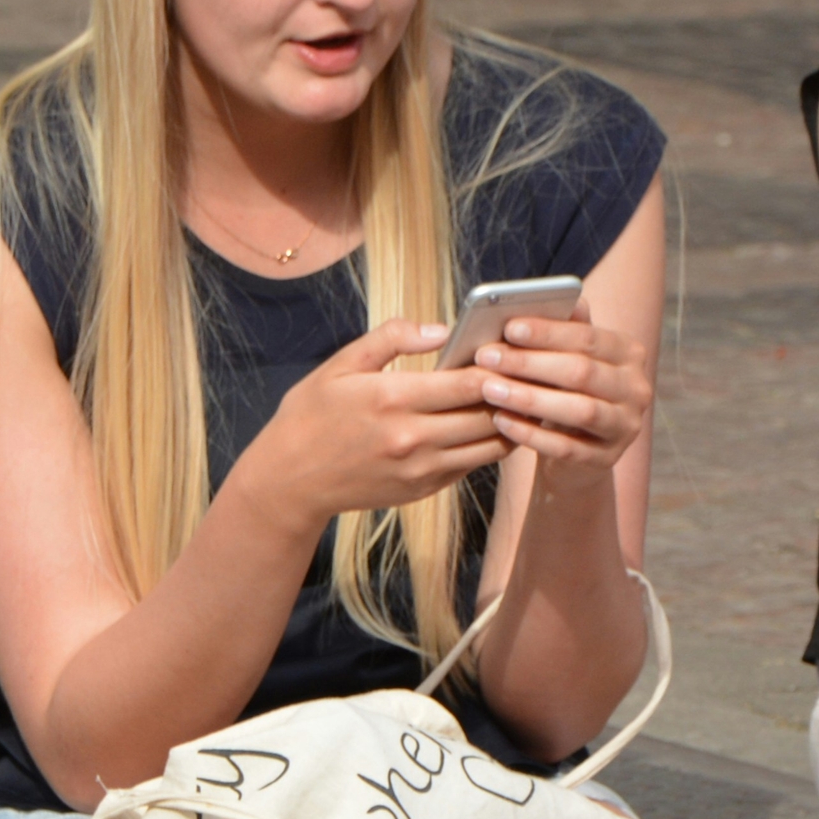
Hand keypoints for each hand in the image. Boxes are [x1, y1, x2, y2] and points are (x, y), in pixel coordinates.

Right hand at [236, 317, 509, 529]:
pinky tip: (489, 426)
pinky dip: (486, 446)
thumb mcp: (340, 365)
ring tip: (518, 400)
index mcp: (392, 398)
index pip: (469, 383)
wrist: (290, 480)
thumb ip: (391, 339)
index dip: (499, 367)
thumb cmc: (311, 415)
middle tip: (529, 375)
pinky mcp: (422, 489)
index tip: (511, 353)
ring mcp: (420, 469)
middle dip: (513, 394)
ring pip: (490, 446)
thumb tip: (440, 330)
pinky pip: (470, 466)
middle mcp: (412, 438)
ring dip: (508, 423)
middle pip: (488, 415)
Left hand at [468, 300, 650, 492]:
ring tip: (489, 388)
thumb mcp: (567, 360)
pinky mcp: (606, 460)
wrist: (577, 454)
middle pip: (581, 372)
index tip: (508, 327)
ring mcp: (625, 427)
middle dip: (529, 363)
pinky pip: (566, 448)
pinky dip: (531, 434)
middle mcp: (636, 389)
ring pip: (578, 410)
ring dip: (528, 398)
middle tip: (486, 357)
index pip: (588, 338)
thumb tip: (567, 298)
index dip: (547, 333)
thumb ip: (565, 330)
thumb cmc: (565, 392)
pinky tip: (501, 421)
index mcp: (629, 354)